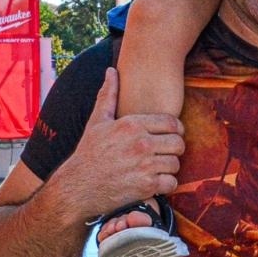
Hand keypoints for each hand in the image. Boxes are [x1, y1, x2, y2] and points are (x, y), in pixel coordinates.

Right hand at [53, 69, 184, 219]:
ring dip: (169, 167)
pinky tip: (154, 182)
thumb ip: (108, 95)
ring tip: (158, 168)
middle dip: (174, 149)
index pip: (172, 122)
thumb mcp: (97, 121)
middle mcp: (141, 143)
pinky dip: (165, 185)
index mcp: (132, 125)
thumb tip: (111, 70)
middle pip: (179, 143)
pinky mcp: (146, 186)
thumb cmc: (89, 153)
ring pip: (176, 163)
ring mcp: (145, 165)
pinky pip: (171, 182)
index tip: (170, 136)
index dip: (175, 129)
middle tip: (164, 153)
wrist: (78, 186)